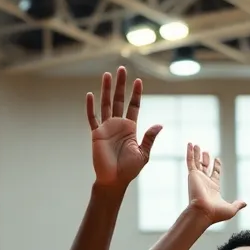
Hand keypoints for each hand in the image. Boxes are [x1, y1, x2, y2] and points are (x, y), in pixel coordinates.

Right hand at [85, 66, 161, 186]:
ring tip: (107, 75)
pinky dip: (90, 107)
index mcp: (131, 128)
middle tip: (122, 68)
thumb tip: (159, 124)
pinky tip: (90, 95)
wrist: (114, 180)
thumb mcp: (143, 153)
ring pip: (106, 104)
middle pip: (120, 100)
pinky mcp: (96, 134)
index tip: (138, 81)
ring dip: (106, 90)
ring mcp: (106, 128)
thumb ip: (149, 138)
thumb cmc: (129, 170)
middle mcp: (118, 125)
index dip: (136, 94)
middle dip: (121, 85)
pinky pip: (92, 118)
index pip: (134, 106)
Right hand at [186, 143, 245, 223]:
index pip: (215, 174)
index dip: (217, 166)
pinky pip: (190, 161)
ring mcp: (197, 178)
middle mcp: (204, 182)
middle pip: (205, 167)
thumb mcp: (231, 209)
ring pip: (196, 162)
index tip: (218, 159)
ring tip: (195, 144)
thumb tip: (245, 203)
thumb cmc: (216, 213)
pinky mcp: (192, 175)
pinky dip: (189, 152)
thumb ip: (237, 204)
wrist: (203, 212)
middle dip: (205, 159)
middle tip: (206, 151)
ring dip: (196, 154)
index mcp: (213, 188)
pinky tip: (189, 144)